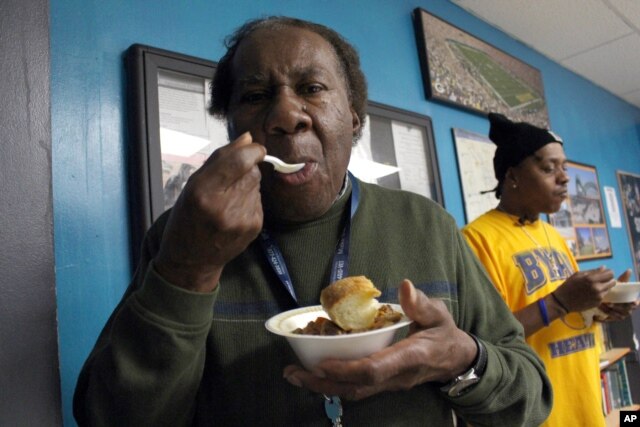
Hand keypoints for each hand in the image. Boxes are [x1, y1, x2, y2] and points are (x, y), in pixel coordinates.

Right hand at [154, 132, 265, 291]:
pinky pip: (258, 200)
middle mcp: (223, 207)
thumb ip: (221, 158)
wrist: (191, 260)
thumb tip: (248, 138)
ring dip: (246, 185)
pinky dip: (249, 201)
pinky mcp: (254, 227)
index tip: (254, 148)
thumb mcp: (193, 185)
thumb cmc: (188, 218)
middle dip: (245, 168)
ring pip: (257, 184)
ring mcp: (241, 220)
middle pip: (252, 170)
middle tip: (227, 181)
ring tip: (227, 200)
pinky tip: (234, 212)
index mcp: (203, 192)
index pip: (241, 160)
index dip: (253, 150)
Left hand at [282, 280, 476, 399]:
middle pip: (356, 387)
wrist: (455, 359)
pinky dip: (333, 383)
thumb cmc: (444, 333)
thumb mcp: (437, 314)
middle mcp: (395, 376)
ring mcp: (389, 384)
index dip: (347, 369)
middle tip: (293, 373)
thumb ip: (420, 303)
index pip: (375, 369)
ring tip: (295, 375)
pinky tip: (314, 374)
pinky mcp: (383, 384)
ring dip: (323, 386)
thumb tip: (404, 286)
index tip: (322, 363)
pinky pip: (356, 388)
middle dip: (323, 383)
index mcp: (408, 357)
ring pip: (353, 391)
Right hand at [552, 266, 614, 312]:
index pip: (610, 274)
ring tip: (594, 287)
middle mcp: (597, 288)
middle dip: (608, 280)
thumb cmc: (568, 285)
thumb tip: (604, 268)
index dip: (608, 273)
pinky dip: (600, 294)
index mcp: (591, 279)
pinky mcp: (598, 303)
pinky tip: (591, 294)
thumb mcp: (578, 275)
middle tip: (601, 281)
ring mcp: (599, 296)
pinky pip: (604, 296)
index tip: (603, 274)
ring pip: (609, 289)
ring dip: (604, 287)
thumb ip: (592, 271)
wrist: (563, 301)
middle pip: (613, 282)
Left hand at [596, 269, 639, 320]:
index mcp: (631, 302)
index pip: (634, 304)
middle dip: (617, 307)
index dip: (633, 303)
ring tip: (602, 305)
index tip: (630, 302)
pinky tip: (598, 313)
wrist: (601, 299)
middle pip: (626, 311)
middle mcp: (627, 310)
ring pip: (617, 315)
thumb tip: (629, 270)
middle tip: (608, 303)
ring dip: (609, 311)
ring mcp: (620, 315)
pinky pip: (609, 320)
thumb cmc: (613, 291)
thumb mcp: (618, 285)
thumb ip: (623, 279)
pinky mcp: (611, 319)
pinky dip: (604, 317)